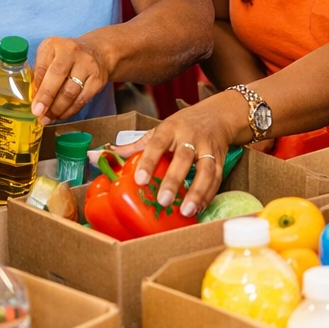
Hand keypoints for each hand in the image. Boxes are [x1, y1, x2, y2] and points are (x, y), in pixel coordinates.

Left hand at [31, 36, 107, 122]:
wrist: (96, 51)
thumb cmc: (66, 57)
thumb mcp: (50, 56)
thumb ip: (40, 73)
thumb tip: (32, 97)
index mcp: (54, 44)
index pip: (43, 66)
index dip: (37, 87)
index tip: (33, 103)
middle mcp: (71, 51)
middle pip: (58, 77)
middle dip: (47, 98)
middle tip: (38, 114)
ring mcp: (87, 65)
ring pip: (71, 92)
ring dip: (57, 109)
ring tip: (47, 118)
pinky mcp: (98, 79)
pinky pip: (82, 99)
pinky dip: (70, 111)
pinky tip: (61, 115)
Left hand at [122, 92, 242, 216]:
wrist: (217, 116)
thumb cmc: (183, 125)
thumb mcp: (160, 129)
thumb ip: (137, 145)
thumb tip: (107, 154)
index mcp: (170, 129)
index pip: (156, 144)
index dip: (148, 162)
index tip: (139, 180)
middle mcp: (190, 137)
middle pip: (183, 159)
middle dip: (173, 180)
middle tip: (163, 201)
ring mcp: (207, 148)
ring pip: (205, 170)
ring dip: (197, 192)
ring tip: (187, 211)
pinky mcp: (221, 159)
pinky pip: (217, 178)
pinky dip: (209, 195)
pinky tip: (199, 208)